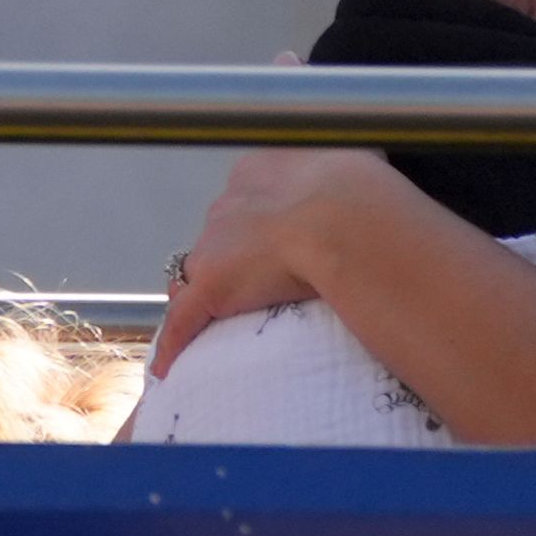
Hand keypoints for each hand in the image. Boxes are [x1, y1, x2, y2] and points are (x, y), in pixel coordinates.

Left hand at [149, 147, 401, 373]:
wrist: (343, 219)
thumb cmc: (360, 195)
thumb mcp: (355, 167)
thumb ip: (346, 176)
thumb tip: (366, 176)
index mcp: (259, 173)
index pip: (247, 202)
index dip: (258, 225)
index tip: (274, 242)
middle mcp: (228, 204)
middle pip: (221, 236)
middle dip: (235, 258)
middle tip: (261, 285)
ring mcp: (213, 246)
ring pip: (197, 274)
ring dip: (205, 295)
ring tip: (221, 323)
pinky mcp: (209, 288)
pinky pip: (182, 321)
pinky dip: (174, 343)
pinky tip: (168, 368)